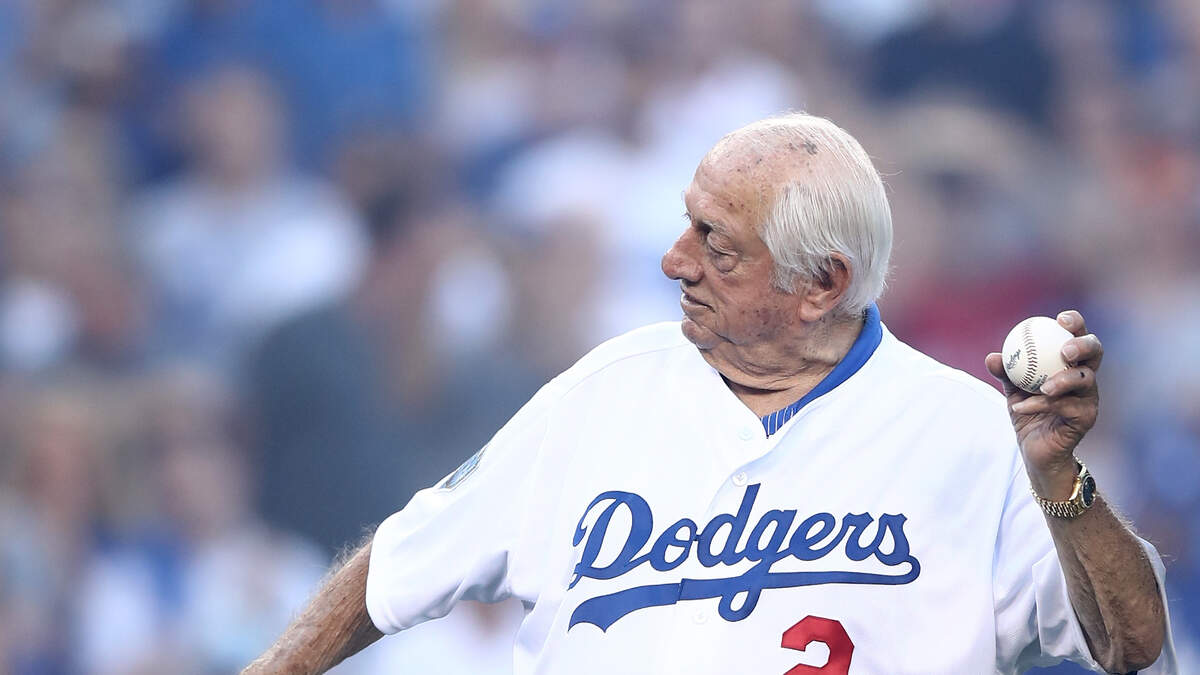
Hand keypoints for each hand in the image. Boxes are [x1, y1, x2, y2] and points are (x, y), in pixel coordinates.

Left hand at [985, 310, 1102, 499]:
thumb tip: (992, 357)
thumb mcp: (1013, 390)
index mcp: (1069, 364)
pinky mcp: (1086, 418)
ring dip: (1062, 380)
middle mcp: (1084, 378)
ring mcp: (1089, 398)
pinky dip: (1040, 404)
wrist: (1035, 449)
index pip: (1078, 337)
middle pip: (1095, 353)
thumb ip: (1005, 373)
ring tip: (1043, 386)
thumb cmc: (1029, 412)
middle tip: (1065, 350)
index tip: (1060, 319)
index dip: (1075, 324)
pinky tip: (1020, 407)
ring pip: (1085, 381)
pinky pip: (1066, 407)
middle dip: (1083, 346)